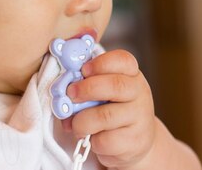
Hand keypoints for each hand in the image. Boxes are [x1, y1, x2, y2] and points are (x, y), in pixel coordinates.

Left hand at [62, 49, 155, 169]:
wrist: (135, 140)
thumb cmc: (113, 109)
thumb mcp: (105, 91)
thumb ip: (88, 83)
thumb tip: (62, 89)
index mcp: (131, 74)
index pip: (122, 60)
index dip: (100, 63)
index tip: (83, 70)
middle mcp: (139, 93)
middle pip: (115, 85)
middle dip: (87, 89)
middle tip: (71, 94)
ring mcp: (139, 118)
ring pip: (105, 116)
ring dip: (82, 120)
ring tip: (76, 124)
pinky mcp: (134, 141)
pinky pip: (105, 140)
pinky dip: (91, 140)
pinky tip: (91, 138)